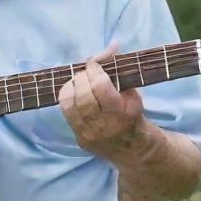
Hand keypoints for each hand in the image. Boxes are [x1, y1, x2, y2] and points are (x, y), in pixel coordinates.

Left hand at [58, 40, 145, 157]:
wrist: (131, 150)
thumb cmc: (134, 117)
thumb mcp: (134, 97)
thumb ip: (119, 77)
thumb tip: (107, 50)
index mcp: (122, 114)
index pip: (100, 85)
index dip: (95, 68)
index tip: (95, 61)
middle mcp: (103, 126)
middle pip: (82, 94)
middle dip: (82, 76)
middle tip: (88, 71)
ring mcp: (87, 133)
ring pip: (69, 102)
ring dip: (72, 85)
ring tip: (81, 80)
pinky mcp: (78, 137)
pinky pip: (65, 112)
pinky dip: (68, 97)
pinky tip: (75, 91)